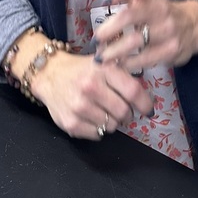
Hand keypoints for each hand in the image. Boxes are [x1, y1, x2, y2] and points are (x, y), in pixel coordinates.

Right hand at [31, 48, 153, 140]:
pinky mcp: (71, 123)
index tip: (148, 110)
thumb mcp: (103, 62)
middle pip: (124, 112)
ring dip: (112, 121)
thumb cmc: (82, 69)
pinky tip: (91, 116)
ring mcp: (79, 107)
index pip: (132, 91)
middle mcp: (91, 87)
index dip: (144, 104)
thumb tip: (148, 96)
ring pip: (112, 126)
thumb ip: (124, 74)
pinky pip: (97, 135)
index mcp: (103, 69)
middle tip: (122, 110)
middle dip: (127, 114)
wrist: (49, 74)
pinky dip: (98, 129)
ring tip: (102, 110)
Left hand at [91, 0, 197, 69]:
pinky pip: (145, 59)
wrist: (195, 25)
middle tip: (95, 39)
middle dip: (110, 29)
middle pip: (131, 15)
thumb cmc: (159, 8)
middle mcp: (160, 8)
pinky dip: (128, 63)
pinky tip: (118, 64)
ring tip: (101, 58)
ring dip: (114, 51)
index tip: (106, 0)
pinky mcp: (171, 50)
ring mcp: (167, 30)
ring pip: (135, 41)